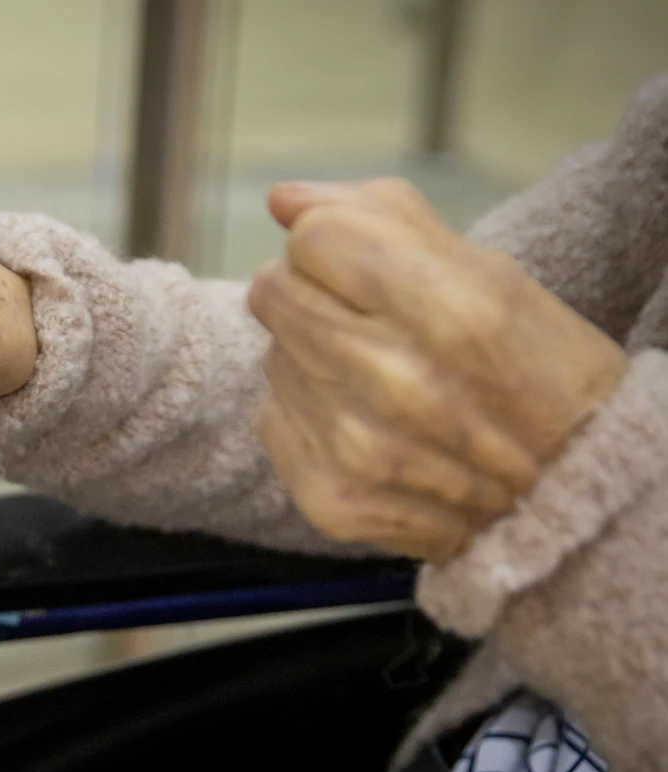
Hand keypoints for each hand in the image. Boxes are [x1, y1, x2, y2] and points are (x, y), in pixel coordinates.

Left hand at [249, 178, 626, 562]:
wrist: (570, 503)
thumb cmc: (541, 377)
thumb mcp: (497, 277)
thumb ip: (383, 222)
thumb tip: (281, 199)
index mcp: (448, 312)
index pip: (314, 239)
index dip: (333, 242)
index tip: (364, 265)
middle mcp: (392, 382)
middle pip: (276, 291)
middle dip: (314, 292)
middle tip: (374, 321)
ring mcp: (354, 448)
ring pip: (272, 353)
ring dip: (314, 356)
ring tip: (384, 381)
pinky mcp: (328, 499)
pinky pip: (271, 417)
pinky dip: (308, 414)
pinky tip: (370, 427)